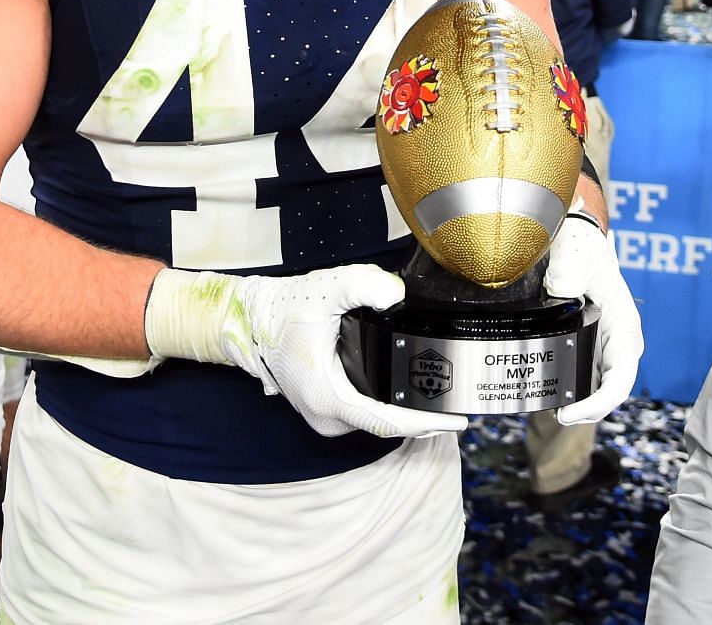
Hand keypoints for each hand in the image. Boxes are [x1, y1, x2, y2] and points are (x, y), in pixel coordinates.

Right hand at [145, 264, 468, 438]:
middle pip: (386, 425)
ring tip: (442, 400)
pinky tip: (410, 394)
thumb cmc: (286, 308)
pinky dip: (389, 407)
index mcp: (328, 397)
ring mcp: (324, 417)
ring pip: (376, 421)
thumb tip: (395, 294)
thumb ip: (362, 285)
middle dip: (423, 418)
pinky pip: (365, 414)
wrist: (252, 319)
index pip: (386, 422)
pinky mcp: (325, 409)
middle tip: (459, 404)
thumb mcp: (326, 289)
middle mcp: (326, 416)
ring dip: (407, 414)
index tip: (456, 421)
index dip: (425, 424)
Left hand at [544, 216, 643, 424]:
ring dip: (579, 403)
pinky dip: (572, 389)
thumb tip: (562, 290)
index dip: (597, 404)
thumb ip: (569, 271)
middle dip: (585, 410)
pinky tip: (550, 393)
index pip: (619, 381)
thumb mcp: (576, 256)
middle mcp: (619, 344)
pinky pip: (586, 376)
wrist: (580, 242)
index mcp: (624, 329)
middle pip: (608, 392)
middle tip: (554, 414)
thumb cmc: (583, 250)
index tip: (569, 414)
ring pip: (597, 387)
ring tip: (549, 408)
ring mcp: (606, 347)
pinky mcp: (591, 346)